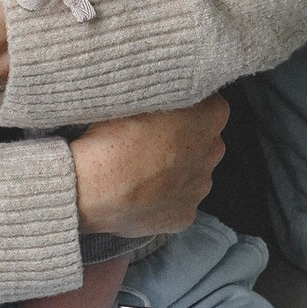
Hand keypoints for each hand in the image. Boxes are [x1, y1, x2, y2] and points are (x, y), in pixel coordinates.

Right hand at [70, 99, 228, 239]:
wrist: (94, 187)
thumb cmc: (112, 134)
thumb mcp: (136, 93)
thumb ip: (161, 91)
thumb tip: (162, 91)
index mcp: (209, 117)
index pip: (210, 103)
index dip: (187, 105)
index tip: (164, 107)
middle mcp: (212, 152)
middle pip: (204, 139)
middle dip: (184, 138)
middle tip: (149, 138)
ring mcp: (200, 187)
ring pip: (193, 173)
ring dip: (175, 169)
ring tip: (139, 168)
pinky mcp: (185, 216)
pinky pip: (178, 202)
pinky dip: (164, 198)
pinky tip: (139, 193)